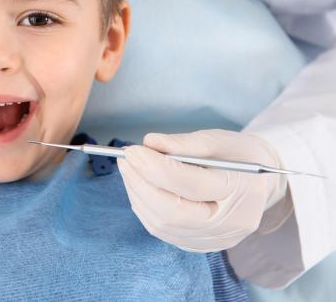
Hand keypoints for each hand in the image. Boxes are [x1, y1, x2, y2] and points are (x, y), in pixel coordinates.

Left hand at [117, 129, 288, 251]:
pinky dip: (144, 206)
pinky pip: (161, 229)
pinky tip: (139, 186)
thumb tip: (149, 143)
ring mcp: (214, 239)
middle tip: (126, 159)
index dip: (155, 167)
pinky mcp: (198, 244)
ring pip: (162, 224)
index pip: (190, 184)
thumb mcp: (218, 140)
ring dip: (138, 194)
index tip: (133, 150)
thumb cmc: (239, 156)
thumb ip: (184, 143)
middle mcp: (230, 224)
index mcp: (241, 192)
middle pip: (173, 212)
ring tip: (130, 169)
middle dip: (141, 184)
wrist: (260, 183)